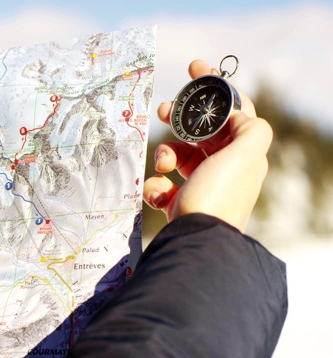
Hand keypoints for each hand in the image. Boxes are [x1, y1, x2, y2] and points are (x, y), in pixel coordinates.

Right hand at [144, 60, 272, 231]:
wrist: (194, 241)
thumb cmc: (218, 197)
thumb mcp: (245, 157)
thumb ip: (250, 128)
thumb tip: (240, 115)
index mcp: (243, 153)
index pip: (235, 110)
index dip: (216, 86)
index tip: (194, 67)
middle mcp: (224, 167)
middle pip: (200, 130)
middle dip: (178, 119)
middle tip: (161, 109)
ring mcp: (201, 185)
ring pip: (177, 154)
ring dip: (164, 155)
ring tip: (161, 166)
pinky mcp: (180, 202)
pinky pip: (163, 183)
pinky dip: (156, 186)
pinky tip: (159, 194)